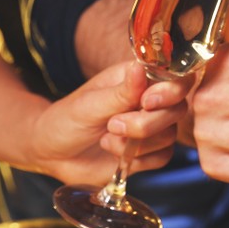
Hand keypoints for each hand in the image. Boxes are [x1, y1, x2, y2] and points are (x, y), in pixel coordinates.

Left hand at [34, 61, 186, 187]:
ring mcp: (151, 127)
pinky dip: (140, 159)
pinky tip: (115, 153)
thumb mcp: (89, 104)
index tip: (147, 101)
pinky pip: (163, 157)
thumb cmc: (66, 120)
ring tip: (106, 138)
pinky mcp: (148, 153)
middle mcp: (149, 101)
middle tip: (113, 125)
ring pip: (170, 135)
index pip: (174, 77)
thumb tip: (140, 68)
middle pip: (176, 109)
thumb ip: (120, 92)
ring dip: (138, 142)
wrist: (52, 153)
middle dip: (147, 123)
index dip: (170, 90)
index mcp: (137, 78)